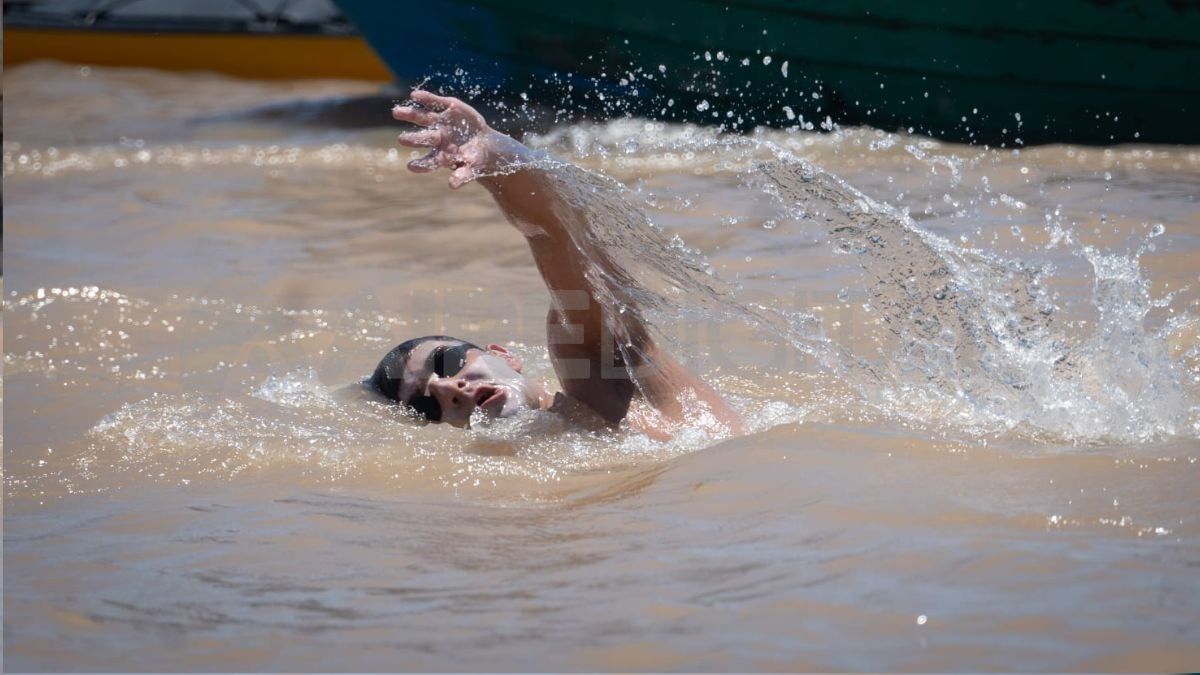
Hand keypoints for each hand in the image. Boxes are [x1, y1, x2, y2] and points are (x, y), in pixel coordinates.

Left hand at [392, 90, 513, 188]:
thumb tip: (452, 186)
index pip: (428, 162)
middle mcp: (437, 138)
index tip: (411, 167)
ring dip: (410, 114)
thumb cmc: (476, 160)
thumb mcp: (472, 169)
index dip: (421, 165)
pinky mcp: (448, 108)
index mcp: (441, 155)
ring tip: (396, 113)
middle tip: (401, 140)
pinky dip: (426, 99)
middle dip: (413, 139)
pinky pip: (435, 102)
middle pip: (423, 138)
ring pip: (423, 118)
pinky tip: (415, 96)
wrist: (485, 143)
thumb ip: (462, 176)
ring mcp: (441, 122)